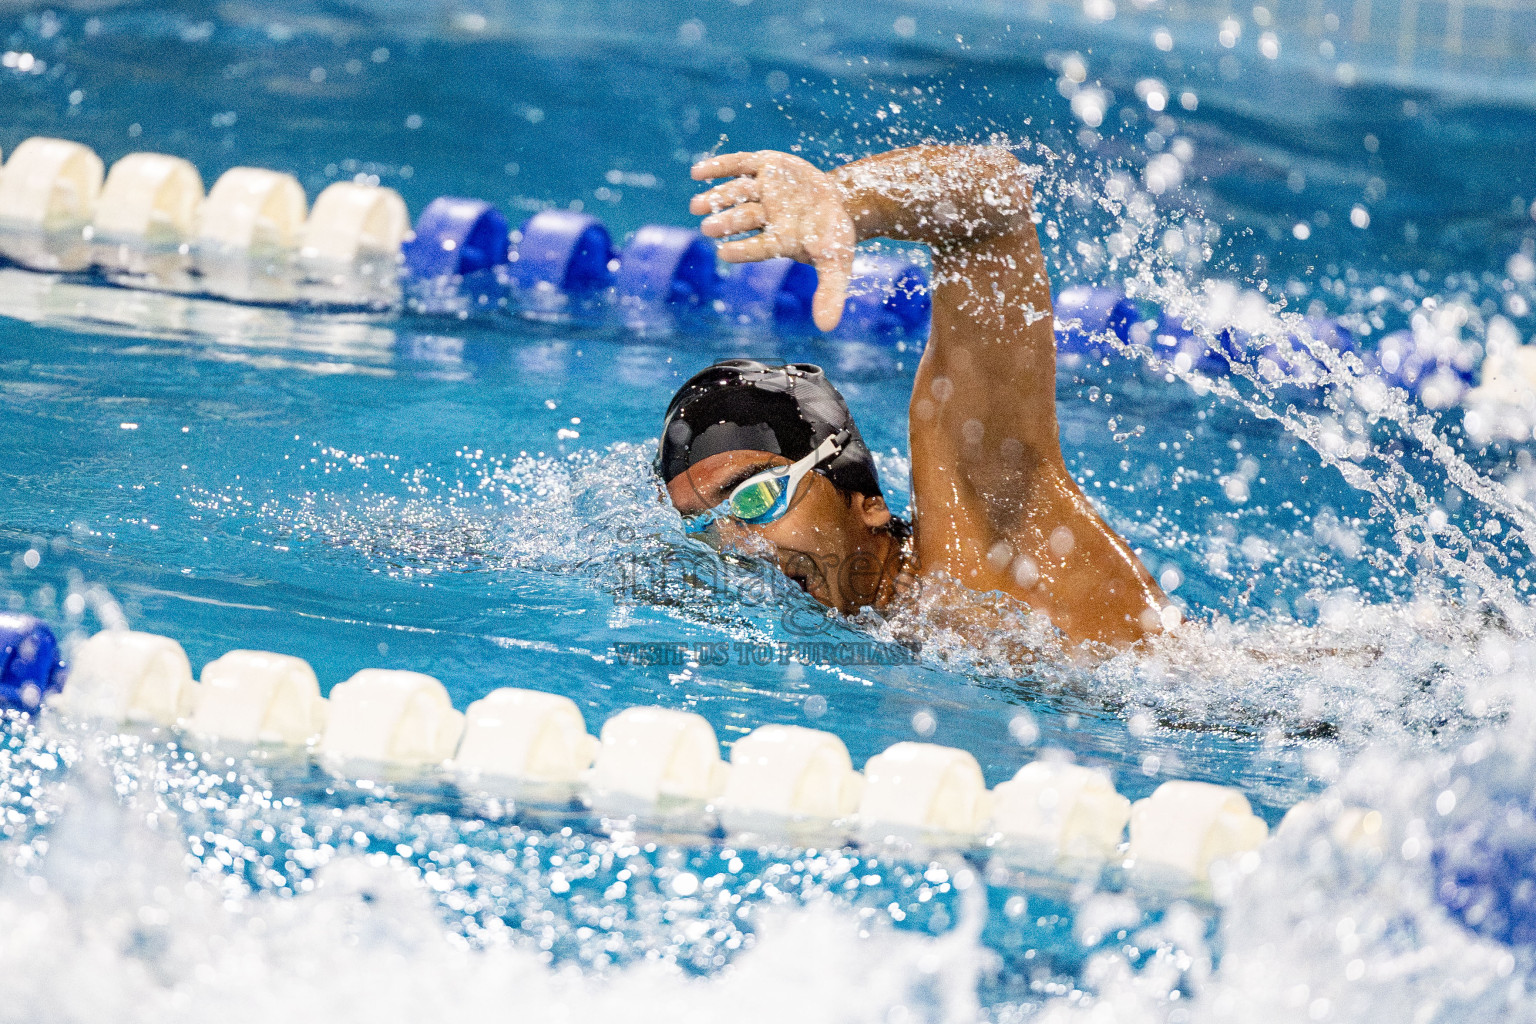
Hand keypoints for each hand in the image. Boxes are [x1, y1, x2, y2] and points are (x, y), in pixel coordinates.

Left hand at [690, 151, 855, 331]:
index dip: (743, 250)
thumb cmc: (834, 236)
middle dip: (727, 222)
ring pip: (738, 191)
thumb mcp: (838, 262)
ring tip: (695, 205)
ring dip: (717, 197)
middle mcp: (767, 215)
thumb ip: (830, 291)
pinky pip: (739, 164)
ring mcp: (764, 190)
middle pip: (744, 217)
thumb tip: (827, 328)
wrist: (838, 201)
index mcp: (780, 240)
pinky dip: (719, 166)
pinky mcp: (764, 166)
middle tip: (707, 228)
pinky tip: (696, 172)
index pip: (759, 247)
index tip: (723, 254)